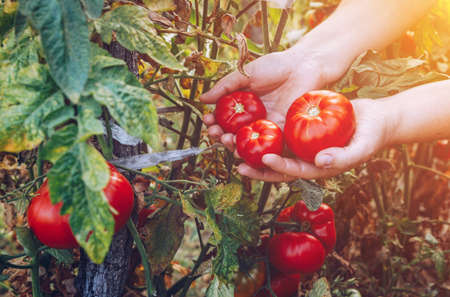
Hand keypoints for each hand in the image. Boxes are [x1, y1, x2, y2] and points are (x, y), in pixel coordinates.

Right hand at [200, 47, 328, 150]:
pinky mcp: (282, 132)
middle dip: (221, 136)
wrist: (304, 66)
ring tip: (227, 141)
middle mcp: (252, 119)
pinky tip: (246, 150)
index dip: (213, 122)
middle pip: (232, 134)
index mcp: (242, 106)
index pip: (223, 119)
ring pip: (247, 142)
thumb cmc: (275, 67)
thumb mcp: (245, 74)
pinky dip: (255, 150)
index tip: (207, 120)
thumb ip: (225, 87)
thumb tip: (202, 99)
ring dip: (234, 145)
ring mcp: (266, 126)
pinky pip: (267, 145)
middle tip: (216, 134)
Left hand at [238, 99, 391, 180]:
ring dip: (255, 148)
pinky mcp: (301, 130)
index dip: (278, 167)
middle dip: (257, 166)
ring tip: (236, 142)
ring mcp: (302, 144)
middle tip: (237, 161)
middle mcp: (305, 158)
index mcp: (316, 168)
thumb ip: (342, 158)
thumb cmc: (371, 137)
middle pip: (277, 165)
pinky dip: (266, 128)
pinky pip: (281, 130)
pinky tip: (251, 121)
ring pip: (275, 148)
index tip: (265, 159)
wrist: (376, 119)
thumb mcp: (360, 148)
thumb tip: (320, 162)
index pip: (293, 171)